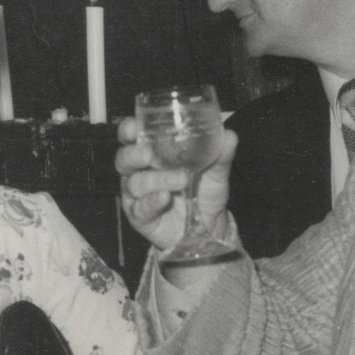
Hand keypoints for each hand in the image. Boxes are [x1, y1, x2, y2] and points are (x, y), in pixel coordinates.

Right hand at [115, 115, 237, 252]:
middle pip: (124, 159)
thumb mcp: (216, 171)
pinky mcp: (140, 217)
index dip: (128, 130)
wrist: (209, 228)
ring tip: (182, 179)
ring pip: (135, 184)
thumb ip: (221, 154)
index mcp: (152, 152)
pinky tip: (165, 197)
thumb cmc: (204, 193)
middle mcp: (140, 171)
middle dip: (134, 154)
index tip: (134, 127)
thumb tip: (230, 135)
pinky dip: (152, 201)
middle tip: (150, 153)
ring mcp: (137, 196)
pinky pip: (140, 208)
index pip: (131, 137)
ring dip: (157, 180)